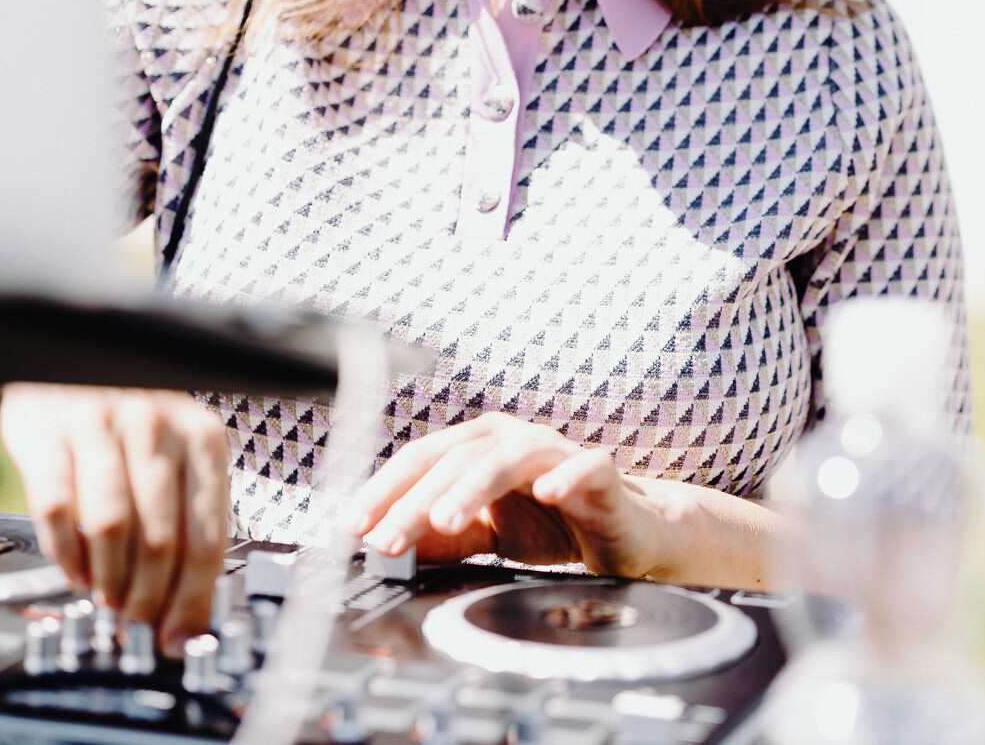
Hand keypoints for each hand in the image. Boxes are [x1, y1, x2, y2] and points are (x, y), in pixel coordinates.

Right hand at [0, 385, 228, 649]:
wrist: (63, 364)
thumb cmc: (127, 420)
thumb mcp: (173, 454)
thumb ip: (187, 521)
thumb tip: (190, 609)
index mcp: (201, 436)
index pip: (208, 534)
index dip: (193, 594)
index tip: (179, 632)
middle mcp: (155, 425)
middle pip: (160, 538)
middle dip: (148, 596)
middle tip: (137, 622)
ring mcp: (100, 424)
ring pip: (111, 526)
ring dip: (108, 578)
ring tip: (106, 598)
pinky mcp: (48, 432)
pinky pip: (56, 507)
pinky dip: (64, 552)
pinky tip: (72, 569)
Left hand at [348, 413, 671, 578]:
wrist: (630, 532)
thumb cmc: (557, 524)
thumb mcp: (489, 535)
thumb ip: (443, 538)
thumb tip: (387, 544)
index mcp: (483, 447)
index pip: (423, 459)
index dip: (385, 489)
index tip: (354, 525)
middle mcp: (516, 440)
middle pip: (458, 457)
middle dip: (415, 499)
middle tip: (387, 538)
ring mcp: (559, 452)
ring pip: (512, 455)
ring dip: (474, 486)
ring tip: (445, 520)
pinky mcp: (603, 472)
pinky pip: (586, 466)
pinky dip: (566, 475)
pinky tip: (547, 494)